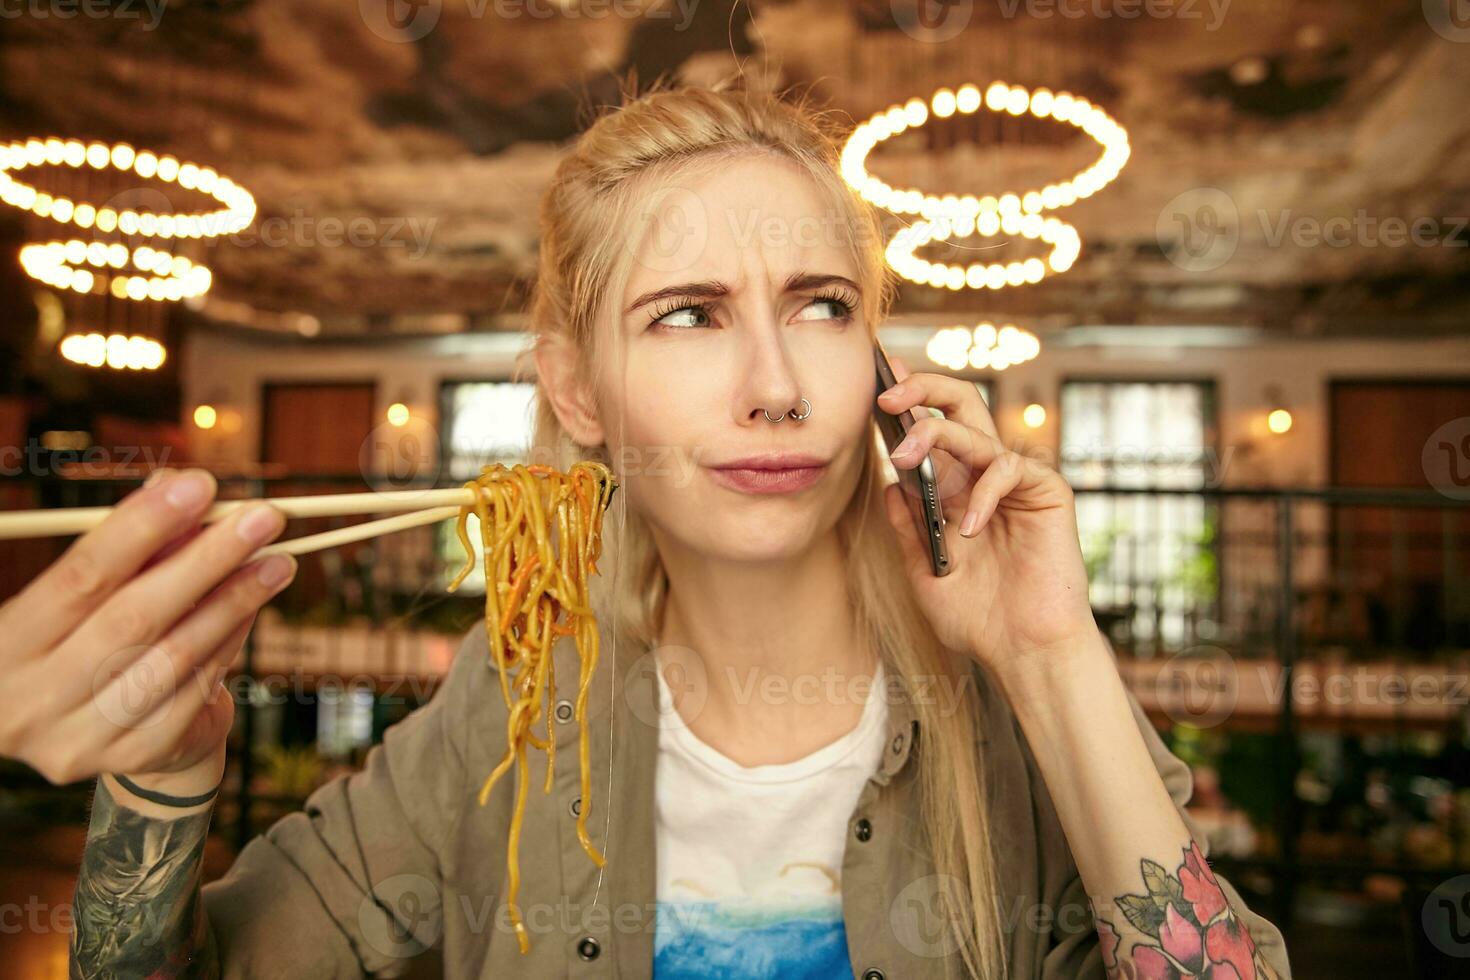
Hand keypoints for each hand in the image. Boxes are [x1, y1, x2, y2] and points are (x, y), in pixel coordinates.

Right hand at [0, 468, 295, 787]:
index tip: (201, 486)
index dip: (143, 527)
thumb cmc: (86, 640)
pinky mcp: (132, 756)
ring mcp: (80, 737)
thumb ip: (129, 548)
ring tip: (277, 562)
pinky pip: (196, 688)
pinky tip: (253, 607)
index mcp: (4, 645)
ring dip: (235, 601)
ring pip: (175, 656)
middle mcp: (31, 698)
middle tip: (264, 518)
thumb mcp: (87, 597)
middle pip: (134, 617)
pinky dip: (230, 640)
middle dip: (207, 560)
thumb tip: (177, 489)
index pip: (80, 576)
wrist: (90, 733)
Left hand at [877, 359, 1097, 676]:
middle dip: (924, 390)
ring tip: (904, 455)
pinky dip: (982, 492)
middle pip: (961, 406)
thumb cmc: (979, 620)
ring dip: (935, 434)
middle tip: (888, 394)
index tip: (877, 383)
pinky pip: (1008, 469)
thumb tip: (888, 485)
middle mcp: (983, 478)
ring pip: (977, 431)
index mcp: (954, 490)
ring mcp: (1015, 483)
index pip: (931, 429)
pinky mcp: (1047, 492)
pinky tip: (967, 527)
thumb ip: (907, 530)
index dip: (909, 403)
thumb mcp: (924, 573)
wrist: (1024, 652)